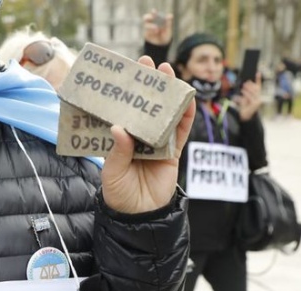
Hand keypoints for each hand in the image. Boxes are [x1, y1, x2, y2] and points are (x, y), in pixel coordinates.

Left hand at [101, 56, 194, 213]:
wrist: (140, 216)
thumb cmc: (119, 194)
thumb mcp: (112, 173)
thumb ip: (118, 151)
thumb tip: (119, 129)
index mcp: (118, 138)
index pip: (121, 110)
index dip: (124, 91)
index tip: (124, 71)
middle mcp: (137, 137)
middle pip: (144, 106)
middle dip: (147, 85)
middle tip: (148, 63)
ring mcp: (156, 142)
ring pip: (164, 113)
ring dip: (168, 93)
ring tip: (167, 72)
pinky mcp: (172, 152)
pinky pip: (181, 131)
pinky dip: (186, 116)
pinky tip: (188, 99)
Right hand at [142, 10, 172, 46]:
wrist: (161, 46)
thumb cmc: (166, 36)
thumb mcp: (168, 30)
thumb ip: (168, 23)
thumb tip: (170, 15)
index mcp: (157, 20)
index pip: (154, 14)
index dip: (153, 12)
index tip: (153, 11)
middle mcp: (152, 23)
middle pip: (146, 18)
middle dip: (148, 17)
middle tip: (152, 18)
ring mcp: (148, 29)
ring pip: (146, 25)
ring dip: (151, 26)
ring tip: (157, 30)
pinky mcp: (146, 34)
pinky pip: (147, 32)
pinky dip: (151, 32)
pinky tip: (155, 33)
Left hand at [237, 73, 262, 121]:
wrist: (245, 116)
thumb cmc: (245, 107)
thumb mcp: (245, 98)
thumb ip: (246, 92)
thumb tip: (247, 83)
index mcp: (257, 95)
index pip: (259, 86)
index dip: (258, 79)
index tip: (258, 73)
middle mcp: (259, 98)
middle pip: (256, 89)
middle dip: (251, 85)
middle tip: (245, 83)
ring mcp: (258, 101)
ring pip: (253, 93)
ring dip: (247, 90)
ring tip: (243, 88)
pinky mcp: (255, 104)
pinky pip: (250, 97)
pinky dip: (245, 95)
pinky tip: (241, 93)